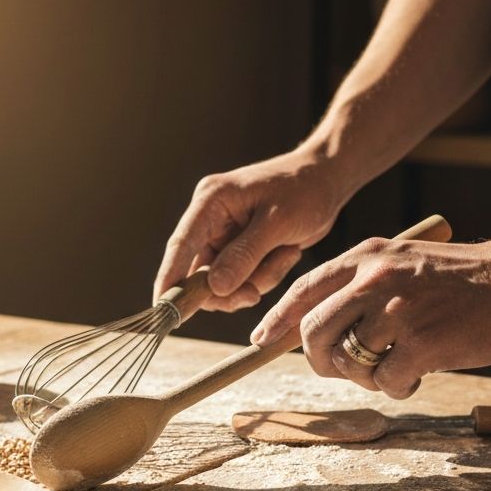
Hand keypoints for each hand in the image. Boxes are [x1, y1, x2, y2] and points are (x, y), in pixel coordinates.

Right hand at [154, 148, 344, 312]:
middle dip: (228, 289)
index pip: (181, 246)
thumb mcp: (277, 222)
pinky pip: (243, 279)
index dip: (169, 280)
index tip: (162, 309)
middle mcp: (211, 220)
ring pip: (223, 282)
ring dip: (255, 280)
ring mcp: (225, 236)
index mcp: (211, 201)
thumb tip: (214, 288)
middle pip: (200, 272)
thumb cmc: (305, 190)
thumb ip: (244, 255)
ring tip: (285, 255)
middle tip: (253, 295)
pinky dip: (264, 276)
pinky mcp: (240, 249)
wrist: (328, 180)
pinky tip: (286, 254)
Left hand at [251, 234, 490, 398]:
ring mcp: (397, 311)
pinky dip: (398, 385)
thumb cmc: (461, 278)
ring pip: (349, 361)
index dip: (276, 320)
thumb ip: (360, 284)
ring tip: (396, 364)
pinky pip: (385, 380)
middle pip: (313, 334)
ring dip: (366, 375)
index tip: (260, 341)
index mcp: (366, 257)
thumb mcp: (402, 261)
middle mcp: (374, 280)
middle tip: (342, 369)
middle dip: (320, 361)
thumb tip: (317, 327)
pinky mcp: (423, 343)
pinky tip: (419, 372)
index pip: (303, 291)